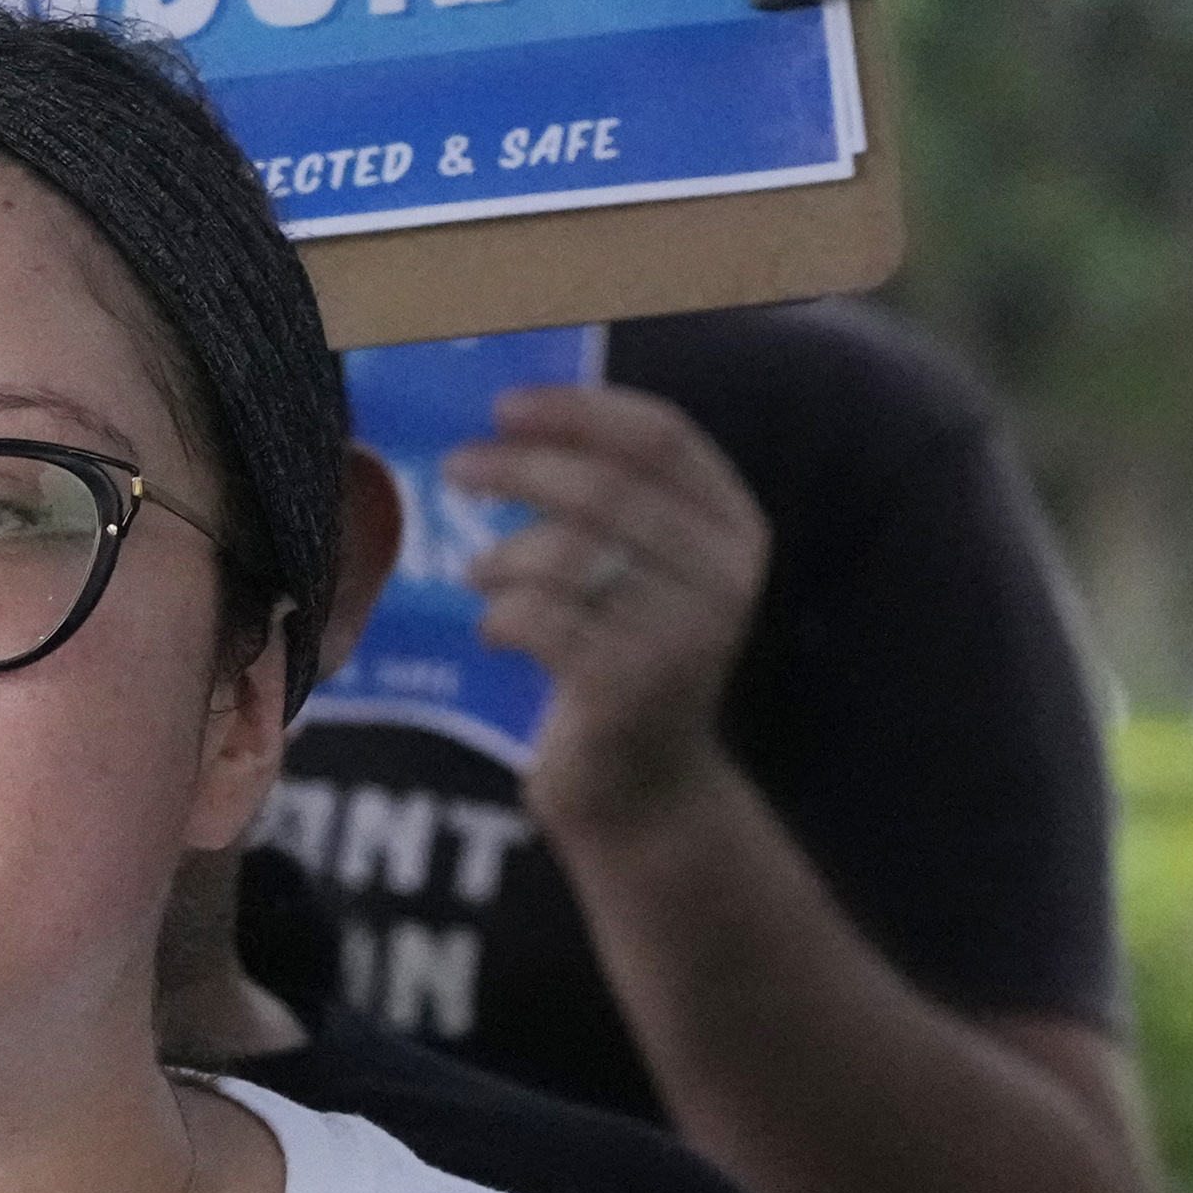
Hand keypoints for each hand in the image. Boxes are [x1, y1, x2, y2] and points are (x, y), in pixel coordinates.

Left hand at [459, 380, 770, 839]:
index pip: (663, 437)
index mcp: (736, 530)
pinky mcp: (629, 688)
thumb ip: (610, 501)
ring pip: (567, 553)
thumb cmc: (626, 658)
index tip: (507, 405)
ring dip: (503, 554)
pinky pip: (541, 618)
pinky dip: (500, 615)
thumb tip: (516, 422)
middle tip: (457, 468)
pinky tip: (495, 629)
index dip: (579, 409)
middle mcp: (724, 578)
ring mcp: (682, 635)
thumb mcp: (642, 572)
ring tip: (479, 573)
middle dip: (518, 468)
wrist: (643, 787)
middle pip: (605, 487)